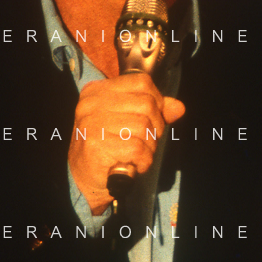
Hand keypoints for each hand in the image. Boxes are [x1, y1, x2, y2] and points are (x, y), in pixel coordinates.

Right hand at [69, 74, 184, 213]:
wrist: (83, 179)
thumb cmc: (107, 147)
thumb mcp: (127, 121)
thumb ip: (153, 111)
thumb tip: (178, 107)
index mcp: (97, 90)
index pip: (142, 82)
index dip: (157, 101)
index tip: (152, 120)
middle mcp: (92, 103)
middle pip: (146, 104)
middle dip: (155, 127)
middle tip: (145, 142)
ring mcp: (92, 123)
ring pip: (144, 127)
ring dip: (149, 146)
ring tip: (137, 155)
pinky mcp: (96, 145)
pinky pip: (137, 148)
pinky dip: (143, 160)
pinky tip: (134, 164)